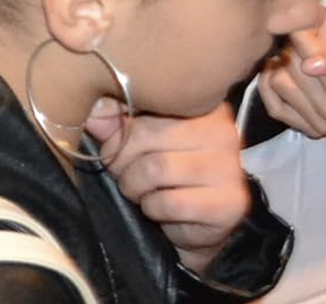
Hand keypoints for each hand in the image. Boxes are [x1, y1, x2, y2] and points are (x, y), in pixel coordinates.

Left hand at [85, 102, 249, 277]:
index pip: (143, 103)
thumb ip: (114, 121)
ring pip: (155, 169)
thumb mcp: (136, 140)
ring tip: (140, 191)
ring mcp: (229, 167)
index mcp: (200, 105)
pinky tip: (159, 208)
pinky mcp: (230, 203)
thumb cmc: (164, 172)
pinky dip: (153, 208)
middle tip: (123, 174)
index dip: (118, 131)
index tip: (113, 148)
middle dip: (120, 161)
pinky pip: (170, 202)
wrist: (197, 221)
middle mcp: (222, 131)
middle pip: (144, 135)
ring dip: (134, 186)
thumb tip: (94, 112)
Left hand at [261, 37, 325, 135]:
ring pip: (277, 83)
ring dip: (280, 68)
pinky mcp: (311, 131)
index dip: (301, 33)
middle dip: (292, 50)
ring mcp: (318, 124)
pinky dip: (271, 90)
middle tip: (303, 46)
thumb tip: (308, 64)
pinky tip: (280, 75)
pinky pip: (275, 108)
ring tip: (295, 60)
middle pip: (287, 66)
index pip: (300, 48)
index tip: (310, 30)